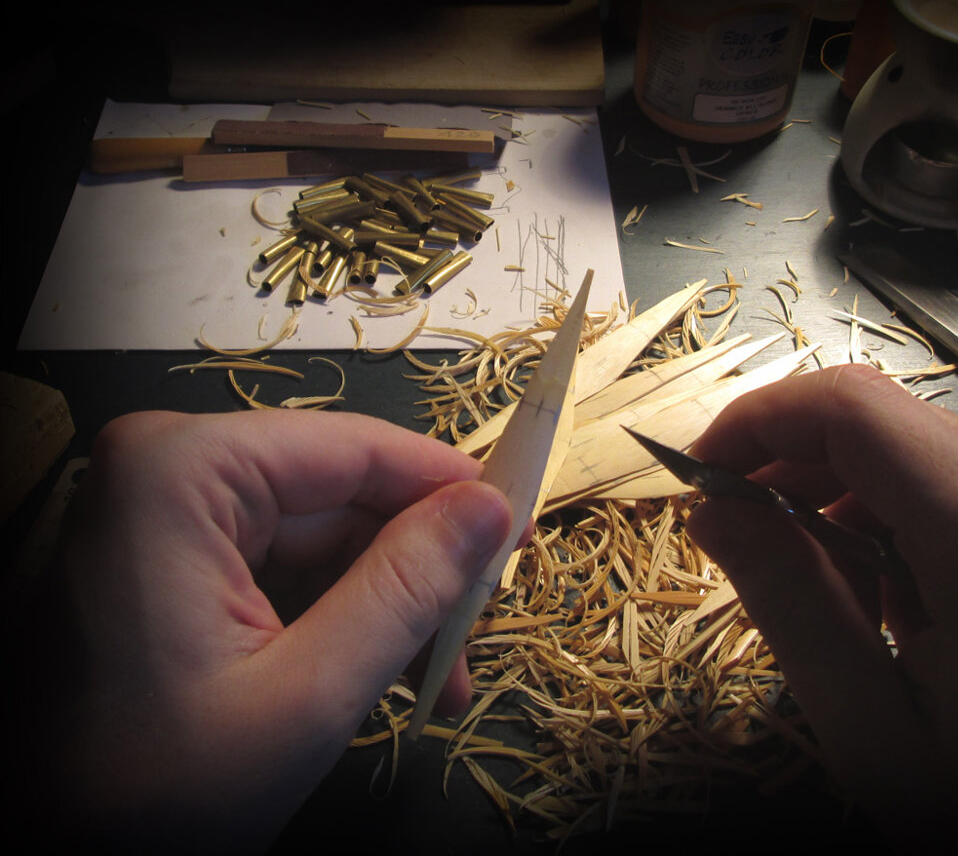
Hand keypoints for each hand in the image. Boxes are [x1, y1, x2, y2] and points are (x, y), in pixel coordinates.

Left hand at [12, 409, 514, 849]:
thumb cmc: (143, 800)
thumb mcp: (304, 697)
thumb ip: (406, 591)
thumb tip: (490, 511)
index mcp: (179, 474)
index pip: (354, 448)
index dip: (450, 487)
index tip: (521, 524)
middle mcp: (165, 472)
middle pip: (339, 495)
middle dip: (416, 567)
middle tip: (480, 630)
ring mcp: (162, 516)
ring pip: (321, 535)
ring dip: (387, 603)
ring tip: (440, 675)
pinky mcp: (169, 560)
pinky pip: (283, 567)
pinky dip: (339, 617)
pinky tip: (384, 672)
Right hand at [685, 364, 957, 849]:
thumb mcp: (879, 737)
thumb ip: (794, 608)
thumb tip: (716, 513)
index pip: (856, 411)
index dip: (759, 421)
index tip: (703, 473)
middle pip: (891, 429)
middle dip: (793, 469)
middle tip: (735, 535)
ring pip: (927, 462)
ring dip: (845, 505)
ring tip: (818, 593)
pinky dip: (905, 532)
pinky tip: (891, 611)